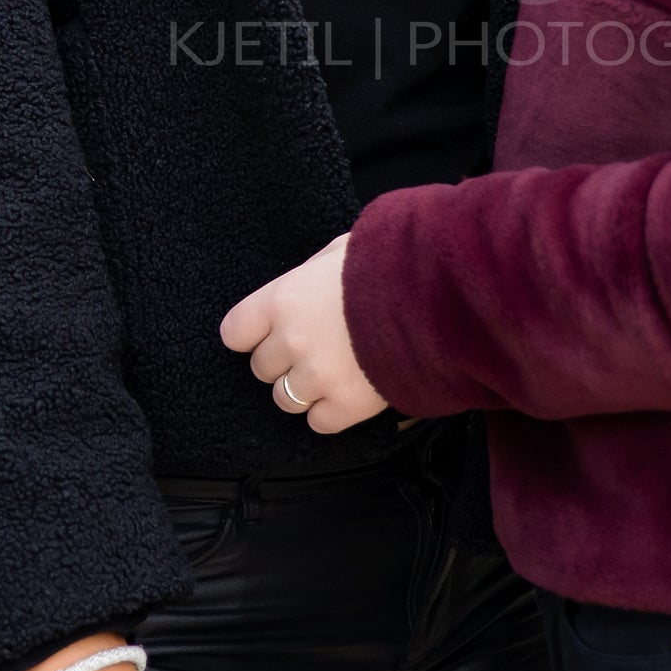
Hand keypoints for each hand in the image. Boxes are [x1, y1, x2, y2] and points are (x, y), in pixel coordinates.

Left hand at [220, 233, 388, 433]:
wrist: (435, 297)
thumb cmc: (390, 264)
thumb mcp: (343, 249)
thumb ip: (313, 270)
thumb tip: (309, 278)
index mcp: (283, 300)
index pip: (235, 332)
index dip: (252, 333)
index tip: (267, 333)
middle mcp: (291, 342)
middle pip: (262, 368)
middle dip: (283, 360)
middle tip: (314, 347)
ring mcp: (317, 377)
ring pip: (285, 399)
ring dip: (304, 388)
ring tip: (332, 371)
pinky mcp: (346, 405)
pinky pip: (318, 422)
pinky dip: (331, 411)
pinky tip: (349, 390)